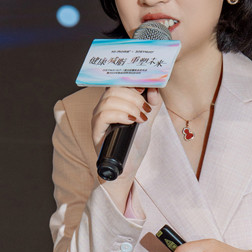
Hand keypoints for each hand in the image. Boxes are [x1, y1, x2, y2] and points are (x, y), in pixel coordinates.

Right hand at [91, 86, 161, 205]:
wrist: (127, 168)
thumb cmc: (134, 145)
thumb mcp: (147, 121)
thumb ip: (152, 104)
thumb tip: (155, 88)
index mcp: (113, 103)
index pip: (117, 83)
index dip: (130, 82)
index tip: (145, 88)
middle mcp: (102, 108)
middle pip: (113, 89)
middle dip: (133, 96)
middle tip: (145, 110)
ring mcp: (98, 119)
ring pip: (109, 100)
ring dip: (129, 106)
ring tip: (141, 118)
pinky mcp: (96, 131)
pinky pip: (104, 115)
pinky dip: (120, 115)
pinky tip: (131, 122)